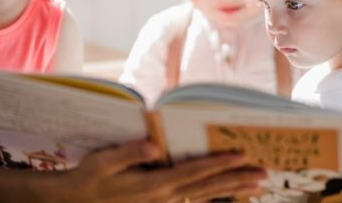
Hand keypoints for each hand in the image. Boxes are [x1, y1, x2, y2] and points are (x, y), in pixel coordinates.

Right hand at [57, 141, 265, 201]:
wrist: (77, 202)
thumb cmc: (91, 178)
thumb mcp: (104, 162)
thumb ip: (129, 152)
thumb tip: (154, 145)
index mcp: (154, 184)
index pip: (194, 172)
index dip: (218, 163)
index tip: (241, 156)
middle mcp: (165, 197)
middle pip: (208, 187)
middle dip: (237, 179)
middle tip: (263, 175)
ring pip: (207, 196)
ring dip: (233, 191)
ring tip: (257, 187)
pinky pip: (196, 201)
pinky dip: (216, 197)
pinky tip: (230, 195)